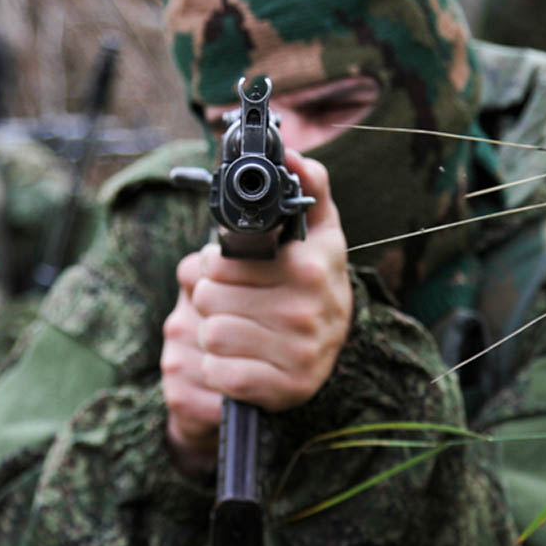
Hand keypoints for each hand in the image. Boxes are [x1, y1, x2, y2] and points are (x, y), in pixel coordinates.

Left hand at [161, 150, 352, 473]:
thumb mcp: (320, 231)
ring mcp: (298, 354)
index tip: (232, 265)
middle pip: (208, 298)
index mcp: (311, 266)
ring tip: (242, 326)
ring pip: (211, 334)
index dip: (217, 263)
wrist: (337, 349)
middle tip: (237, 299)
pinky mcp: (283, 390)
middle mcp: (308, 311)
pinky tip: (245, 358)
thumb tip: (293, 156)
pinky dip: (223, 368)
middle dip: (214, 297)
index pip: (219, 261)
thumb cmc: (314, 279)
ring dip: (216, 332)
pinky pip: (220, 372)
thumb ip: (310, 188)